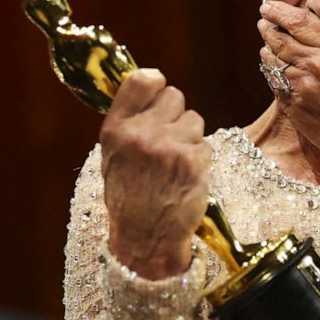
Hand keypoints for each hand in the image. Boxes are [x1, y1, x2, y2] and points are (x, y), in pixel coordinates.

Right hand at [100, 68, 210, 279]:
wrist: (144, 239)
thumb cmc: (129, 198)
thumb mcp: (114, 156)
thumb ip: (130, 122)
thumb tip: (151, 85)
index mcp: (116, 129)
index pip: (140, 80)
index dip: (155, 83)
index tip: (159, 92)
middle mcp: (140, 134)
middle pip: (175, 96)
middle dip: (176, 115)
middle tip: (169, 140)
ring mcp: (167, 147)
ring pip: (194, 120)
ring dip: (190, 139)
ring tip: (175, 164)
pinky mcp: (192, 162)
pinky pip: (206, 145)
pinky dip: (200, 160)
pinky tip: (186, 178)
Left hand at [258, 0, 319, 160]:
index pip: (299, 21)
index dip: (279, 10)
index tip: (270, 4)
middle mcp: (316, 64)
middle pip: (280, 37)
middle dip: (269, 24)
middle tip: (264, 17)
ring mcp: (302, 86)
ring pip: (273, 57)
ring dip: (268, 44)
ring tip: (267, 37)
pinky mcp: (294, 105)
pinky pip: (274, 80)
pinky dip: (269, 67)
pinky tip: (272, 62)